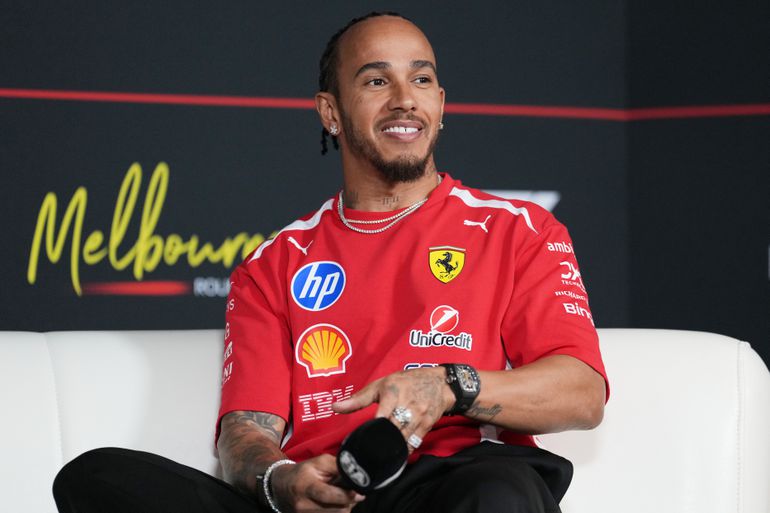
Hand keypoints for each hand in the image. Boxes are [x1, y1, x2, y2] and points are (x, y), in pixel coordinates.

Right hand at [270, 454, 364, 511]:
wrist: (281, 486)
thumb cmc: (303, 472)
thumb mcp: (319, 462)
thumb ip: (338, 467)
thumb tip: (356, 477)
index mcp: (305, 486)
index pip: (328, 495)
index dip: (346, 495)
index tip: (359, 493)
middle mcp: (303, 505)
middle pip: (336, 510)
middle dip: (349, 502)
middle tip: (353, 493)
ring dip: (344, 509)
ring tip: (341, 498)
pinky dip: (336, 512)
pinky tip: (335, 505)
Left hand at [332, 367, 454, 452]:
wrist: (439, 383)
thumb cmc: (406, 382)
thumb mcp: (381, 384)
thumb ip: (358, 399)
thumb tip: (335, 407)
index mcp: (393, 393)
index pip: (382, 413)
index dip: (375, 426)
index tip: (365, 438)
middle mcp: (407, 405)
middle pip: (392, 429)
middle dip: (381, 441)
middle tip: (367, 453)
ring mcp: (418, 417)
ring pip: (403, 438)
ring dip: (391, 448)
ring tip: (378, 458)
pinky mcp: (427, 426)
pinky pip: (414, 443)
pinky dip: (404, 451)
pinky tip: (394, 457)